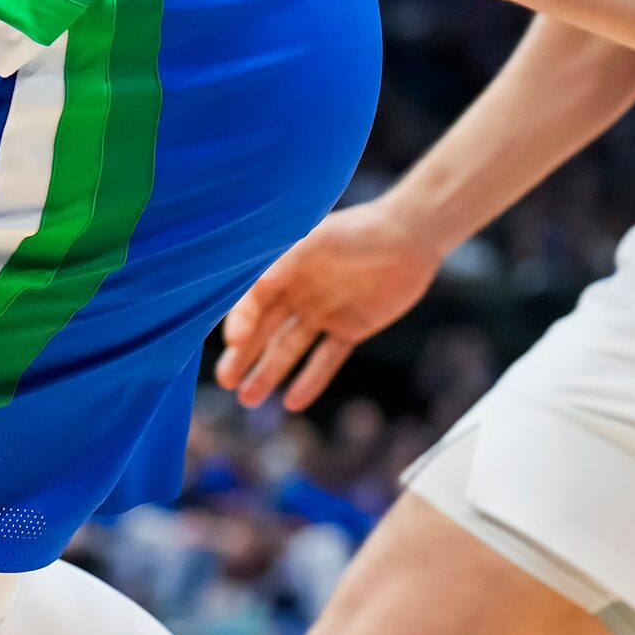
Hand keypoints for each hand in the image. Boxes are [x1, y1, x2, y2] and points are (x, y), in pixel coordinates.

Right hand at [217, 200, 447, 410]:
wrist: (410, 237)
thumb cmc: (360, 231)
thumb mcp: (317, 240)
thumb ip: (285, 263)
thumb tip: (254, 288)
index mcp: (285, 269)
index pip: (253, 302)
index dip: (240, 322)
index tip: (233, 343)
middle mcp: (299, 293)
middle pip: (265, 331)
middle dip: (243, 356)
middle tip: (224, 382)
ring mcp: (324, 313)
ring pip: (289, 349)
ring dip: (269, 373)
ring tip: (248, 400)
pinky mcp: (350, 329)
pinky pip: (326, 358)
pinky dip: (312, 380)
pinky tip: (293, 402)